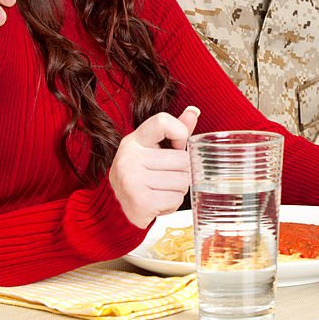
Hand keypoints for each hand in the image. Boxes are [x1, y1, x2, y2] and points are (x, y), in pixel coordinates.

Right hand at [109, 107, 199, 228]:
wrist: (124, 209)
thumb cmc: (145, 175)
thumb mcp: (156, 149)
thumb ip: (175, 130)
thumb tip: (194, 110)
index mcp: (133, 141)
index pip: (162, 122)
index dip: (180, 133)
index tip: (178, 147)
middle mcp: (128, 158)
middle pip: (182, 159)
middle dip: (183, 172)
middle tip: (166, 178)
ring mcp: (131, 180)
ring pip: (182, 181)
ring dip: (179, 190)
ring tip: (161, 190)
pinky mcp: (139, 202)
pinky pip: (175, 199)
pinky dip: (173, 204)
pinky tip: (158, 203)